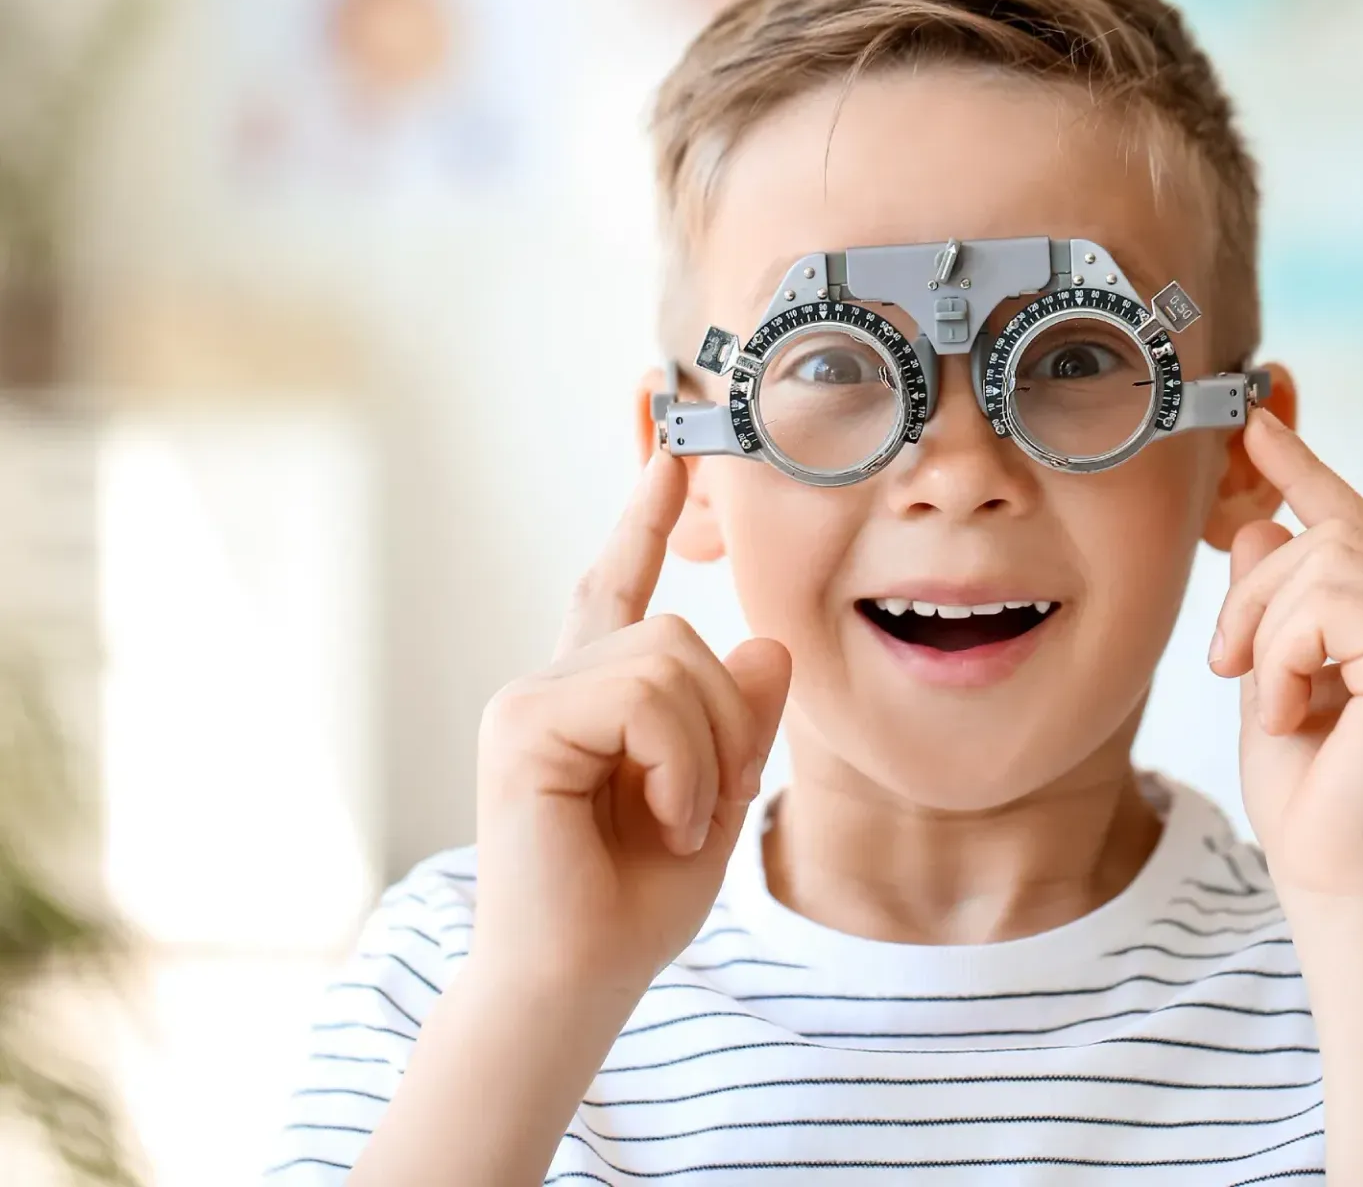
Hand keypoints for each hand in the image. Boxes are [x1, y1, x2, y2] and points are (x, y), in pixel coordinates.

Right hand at [472, 453, 790, 1001]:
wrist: (576, 983)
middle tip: (703, 811)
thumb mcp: (716, 801)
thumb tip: (767, 643)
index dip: (640, 522)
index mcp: (593, 699)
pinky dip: (681, 767)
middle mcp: (554, 686)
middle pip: (681, 635)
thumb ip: (741, 724)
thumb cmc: (632, 907)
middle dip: (726, 725)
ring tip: (679, 822)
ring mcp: (529, 700)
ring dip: (707, 755)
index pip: (615, 590)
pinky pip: (645, 698)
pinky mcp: (521, 725)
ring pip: (672, 660)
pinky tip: (663, 822)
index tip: (666, 452)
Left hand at [1210, 411, 1362, 905]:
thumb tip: (1264, 525)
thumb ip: (1275, 608)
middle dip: (1254, 592)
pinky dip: (1282, 658)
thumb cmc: (1311, 803)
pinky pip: (1325, 605)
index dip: (1305, 471)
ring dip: (1265, 631)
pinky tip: (1288, 716)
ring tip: (1265, 701)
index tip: (1258, 424)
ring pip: (1322, 562)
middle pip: (1328, 537)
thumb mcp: (1271, 683)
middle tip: (1226, 665)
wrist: (1340, 886)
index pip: (1356, 527)